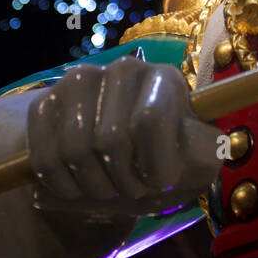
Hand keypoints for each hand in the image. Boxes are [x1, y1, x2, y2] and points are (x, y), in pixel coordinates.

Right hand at [26, 57, 220, 219]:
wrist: (115, 164)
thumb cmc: (161, 161)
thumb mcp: (192, 163)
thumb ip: (206, 152)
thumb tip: (213, 141)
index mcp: (165, 79)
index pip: (149, 120)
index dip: (152, 166)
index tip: (159, 180)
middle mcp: (124, 69)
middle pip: (111, 139)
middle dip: (122, 181)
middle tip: (131, 187)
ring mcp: (81, 81)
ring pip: (75, 150)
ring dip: (93, 186)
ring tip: (108, 186)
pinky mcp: (45, 102)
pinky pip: (45, 157)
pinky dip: (62, 186)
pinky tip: (77, 184)